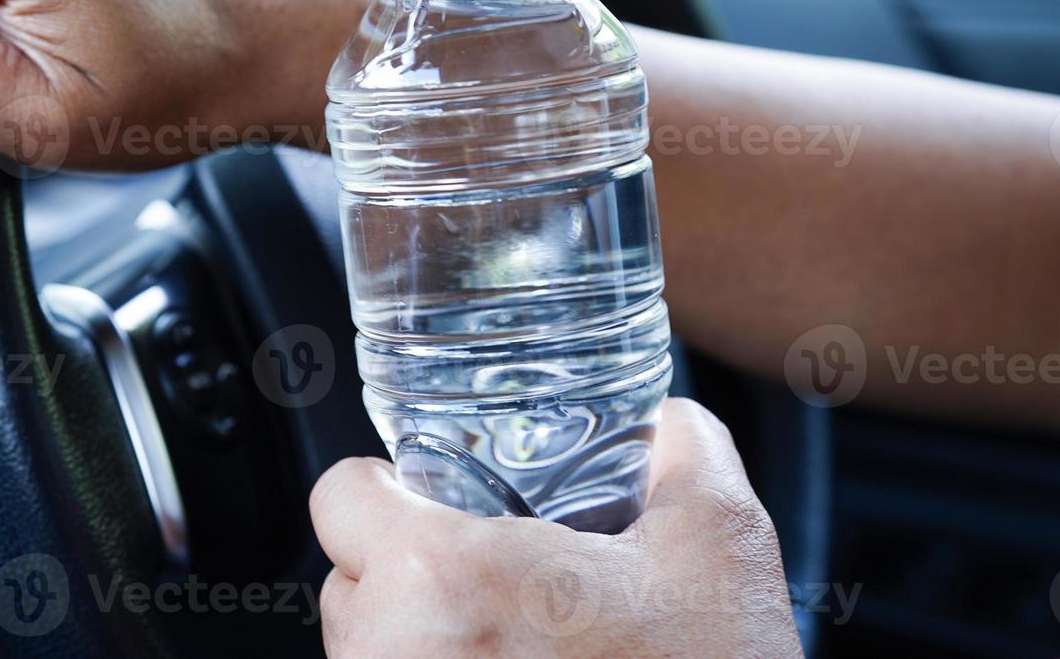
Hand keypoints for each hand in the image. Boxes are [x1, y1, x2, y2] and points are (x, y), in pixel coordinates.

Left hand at [309, 398, 801, 657]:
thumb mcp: (722, 546)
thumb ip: (686, 454)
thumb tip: (672, 424)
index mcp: (442, 577)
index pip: (338, 496)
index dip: (385, 488)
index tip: (426, 500)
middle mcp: (391, 657)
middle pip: (348, 581)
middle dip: (406, 573)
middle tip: (488, 584)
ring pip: (365, 652)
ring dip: (416, 640)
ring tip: (507, 648)